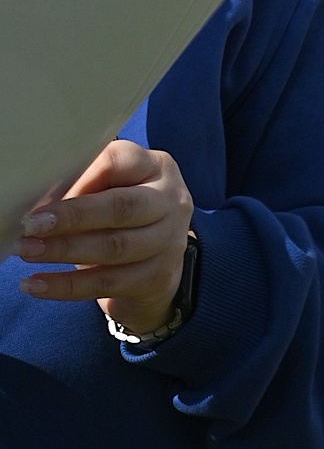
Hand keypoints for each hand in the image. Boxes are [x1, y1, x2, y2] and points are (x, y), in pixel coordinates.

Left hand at [18, 142, 193, 335]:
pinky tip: (37, 284)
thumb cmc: (122, 213)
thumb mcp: (112, 187)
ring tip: (28, 251)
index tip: (44, 192)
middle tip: (32, 225)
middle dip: (73, 217)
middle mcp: (170, 201)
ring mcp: (169, 242)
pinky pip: (107, 283)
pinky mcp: (158, 277)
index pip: (118, 162)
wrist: (158, 261)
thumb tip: (36, 201)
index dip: (80, 176)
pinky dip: (67, 286)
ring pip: (114, 247)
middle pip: (122, 207)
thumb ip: (84, 184)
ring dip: (64, 250)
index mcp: (157, 167)